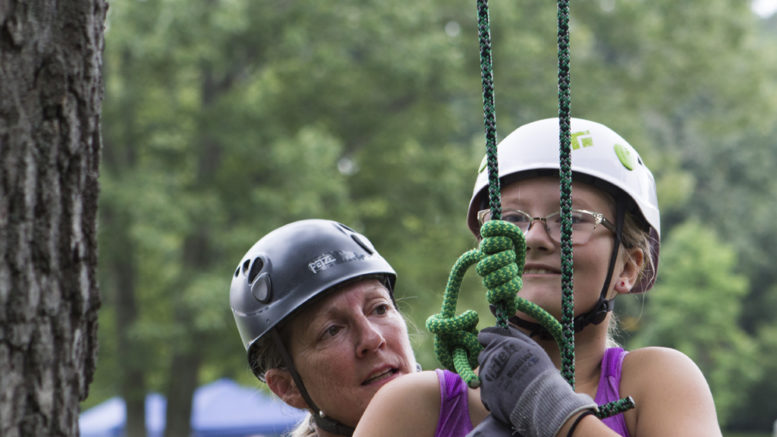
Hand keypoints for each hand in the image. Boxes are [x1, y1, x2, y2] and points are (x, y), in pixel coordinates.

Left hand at [477, 326, 595, 436]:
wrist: (541, 400)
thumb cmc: (540, 371)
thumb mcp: (531, 346)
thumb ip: (514, 334)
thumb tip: (503, 325)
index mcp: (501, 343)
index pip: (483, 336)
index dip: (488, 340)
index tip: (494, 345)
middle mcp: (490, 357)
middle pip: (483, 354)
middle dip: (492, 357)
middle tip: (508, 367)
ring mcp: (486, 375)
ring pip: (484, 371)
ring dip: (492, 373)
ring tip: (510, 381)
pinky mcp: (485, 392)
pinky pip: (486, 388)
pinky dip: (493, 390)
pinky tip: (507, 392)